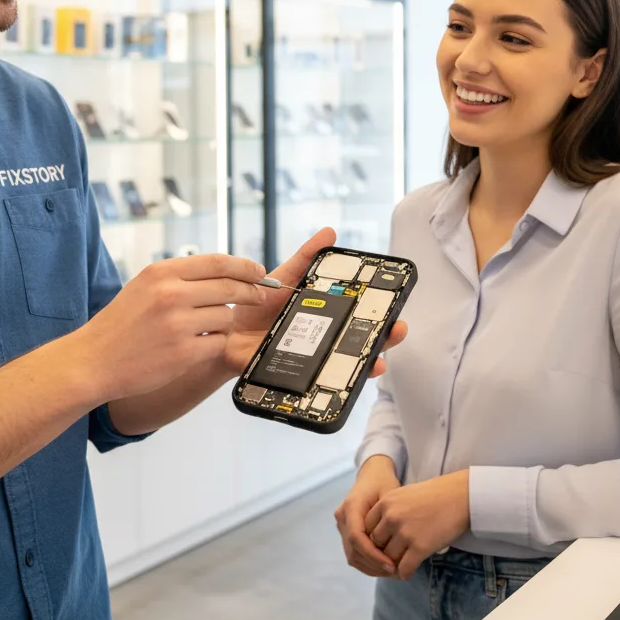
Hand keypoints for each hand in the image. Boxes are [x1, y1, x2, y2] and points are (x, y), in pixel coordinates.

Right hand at [73, 253, 267, 401]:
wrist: (93, 360)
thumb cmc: (120, 324)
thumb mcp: (144, 286)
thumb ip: (180, 278)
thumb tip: (223, 272)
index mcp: (162, 273)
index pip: (218, 262)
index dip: (245, 266)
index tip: (259, 272)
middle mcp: (171, 294)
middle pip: (230, 287)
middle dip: (251, 292)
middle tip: (260, 296)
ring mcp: (179, 324)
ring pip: (226, 317)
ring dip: (224, 323)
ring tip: (205, 328)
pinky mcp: (184, 353)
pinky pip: (218, 343)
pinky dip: (214, 344)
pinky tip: (197, 346)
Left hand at [223, 227, 407, 376]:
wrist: (223, 330)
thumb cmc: (255, 306)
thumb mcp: (282, 278)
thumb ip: (304, 258)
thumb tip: (330, 232)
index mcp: (324, 317)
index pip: (360, 319)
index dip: (382, 317)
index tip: (397, 311)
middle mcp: (322, 341)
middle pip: (360, 344)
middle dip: (384, 340)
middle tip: (396, 331)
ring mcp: (310, 361)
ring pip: (344, 368)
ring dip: (365, 367)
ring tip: (376, 362)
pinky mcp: (291, 378)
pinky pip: (312, 386)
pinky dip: (327, 386)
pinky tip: (336, 383)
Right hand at [335, 455, 401, 576]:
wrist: (372, 475)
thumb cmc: (384, 483)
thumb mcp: (390, 495)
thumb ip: (390, 519)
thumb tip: (397, 547)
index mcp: (351, 506)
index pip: (356, 537)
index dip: (372, 555)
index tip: (392, 565)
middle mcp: (342, 517)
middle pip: (353, 550)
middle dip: (374, 565)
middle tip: (396, 572)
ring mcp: (342, 525)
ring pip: (352, 555)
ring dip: (371, 567)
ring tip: (393, 571)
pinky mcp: (346, 532)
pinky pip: (354, 553)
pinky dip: (368, 563)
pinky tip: (385, 565)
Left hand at [363, 471, 470, 579]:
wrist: (458, 497)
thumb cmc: (433, 496)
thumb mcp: (403, 496)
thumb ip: (388, 511)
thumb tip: (379, 533)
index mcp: (385, 503)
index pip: (367, 527)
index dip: (373, 539)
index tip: (381, 545)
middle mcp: (391, 517)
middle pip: (376, 544)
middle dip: (381, 553)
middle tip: (388, 560)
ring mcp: (405, 532)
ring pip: (389, 558)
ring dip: (393, 565)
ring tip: (398, 568)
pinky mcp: (420, 547)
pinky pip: (404, 568)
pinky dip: (404, 573)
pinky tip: (408, 573)